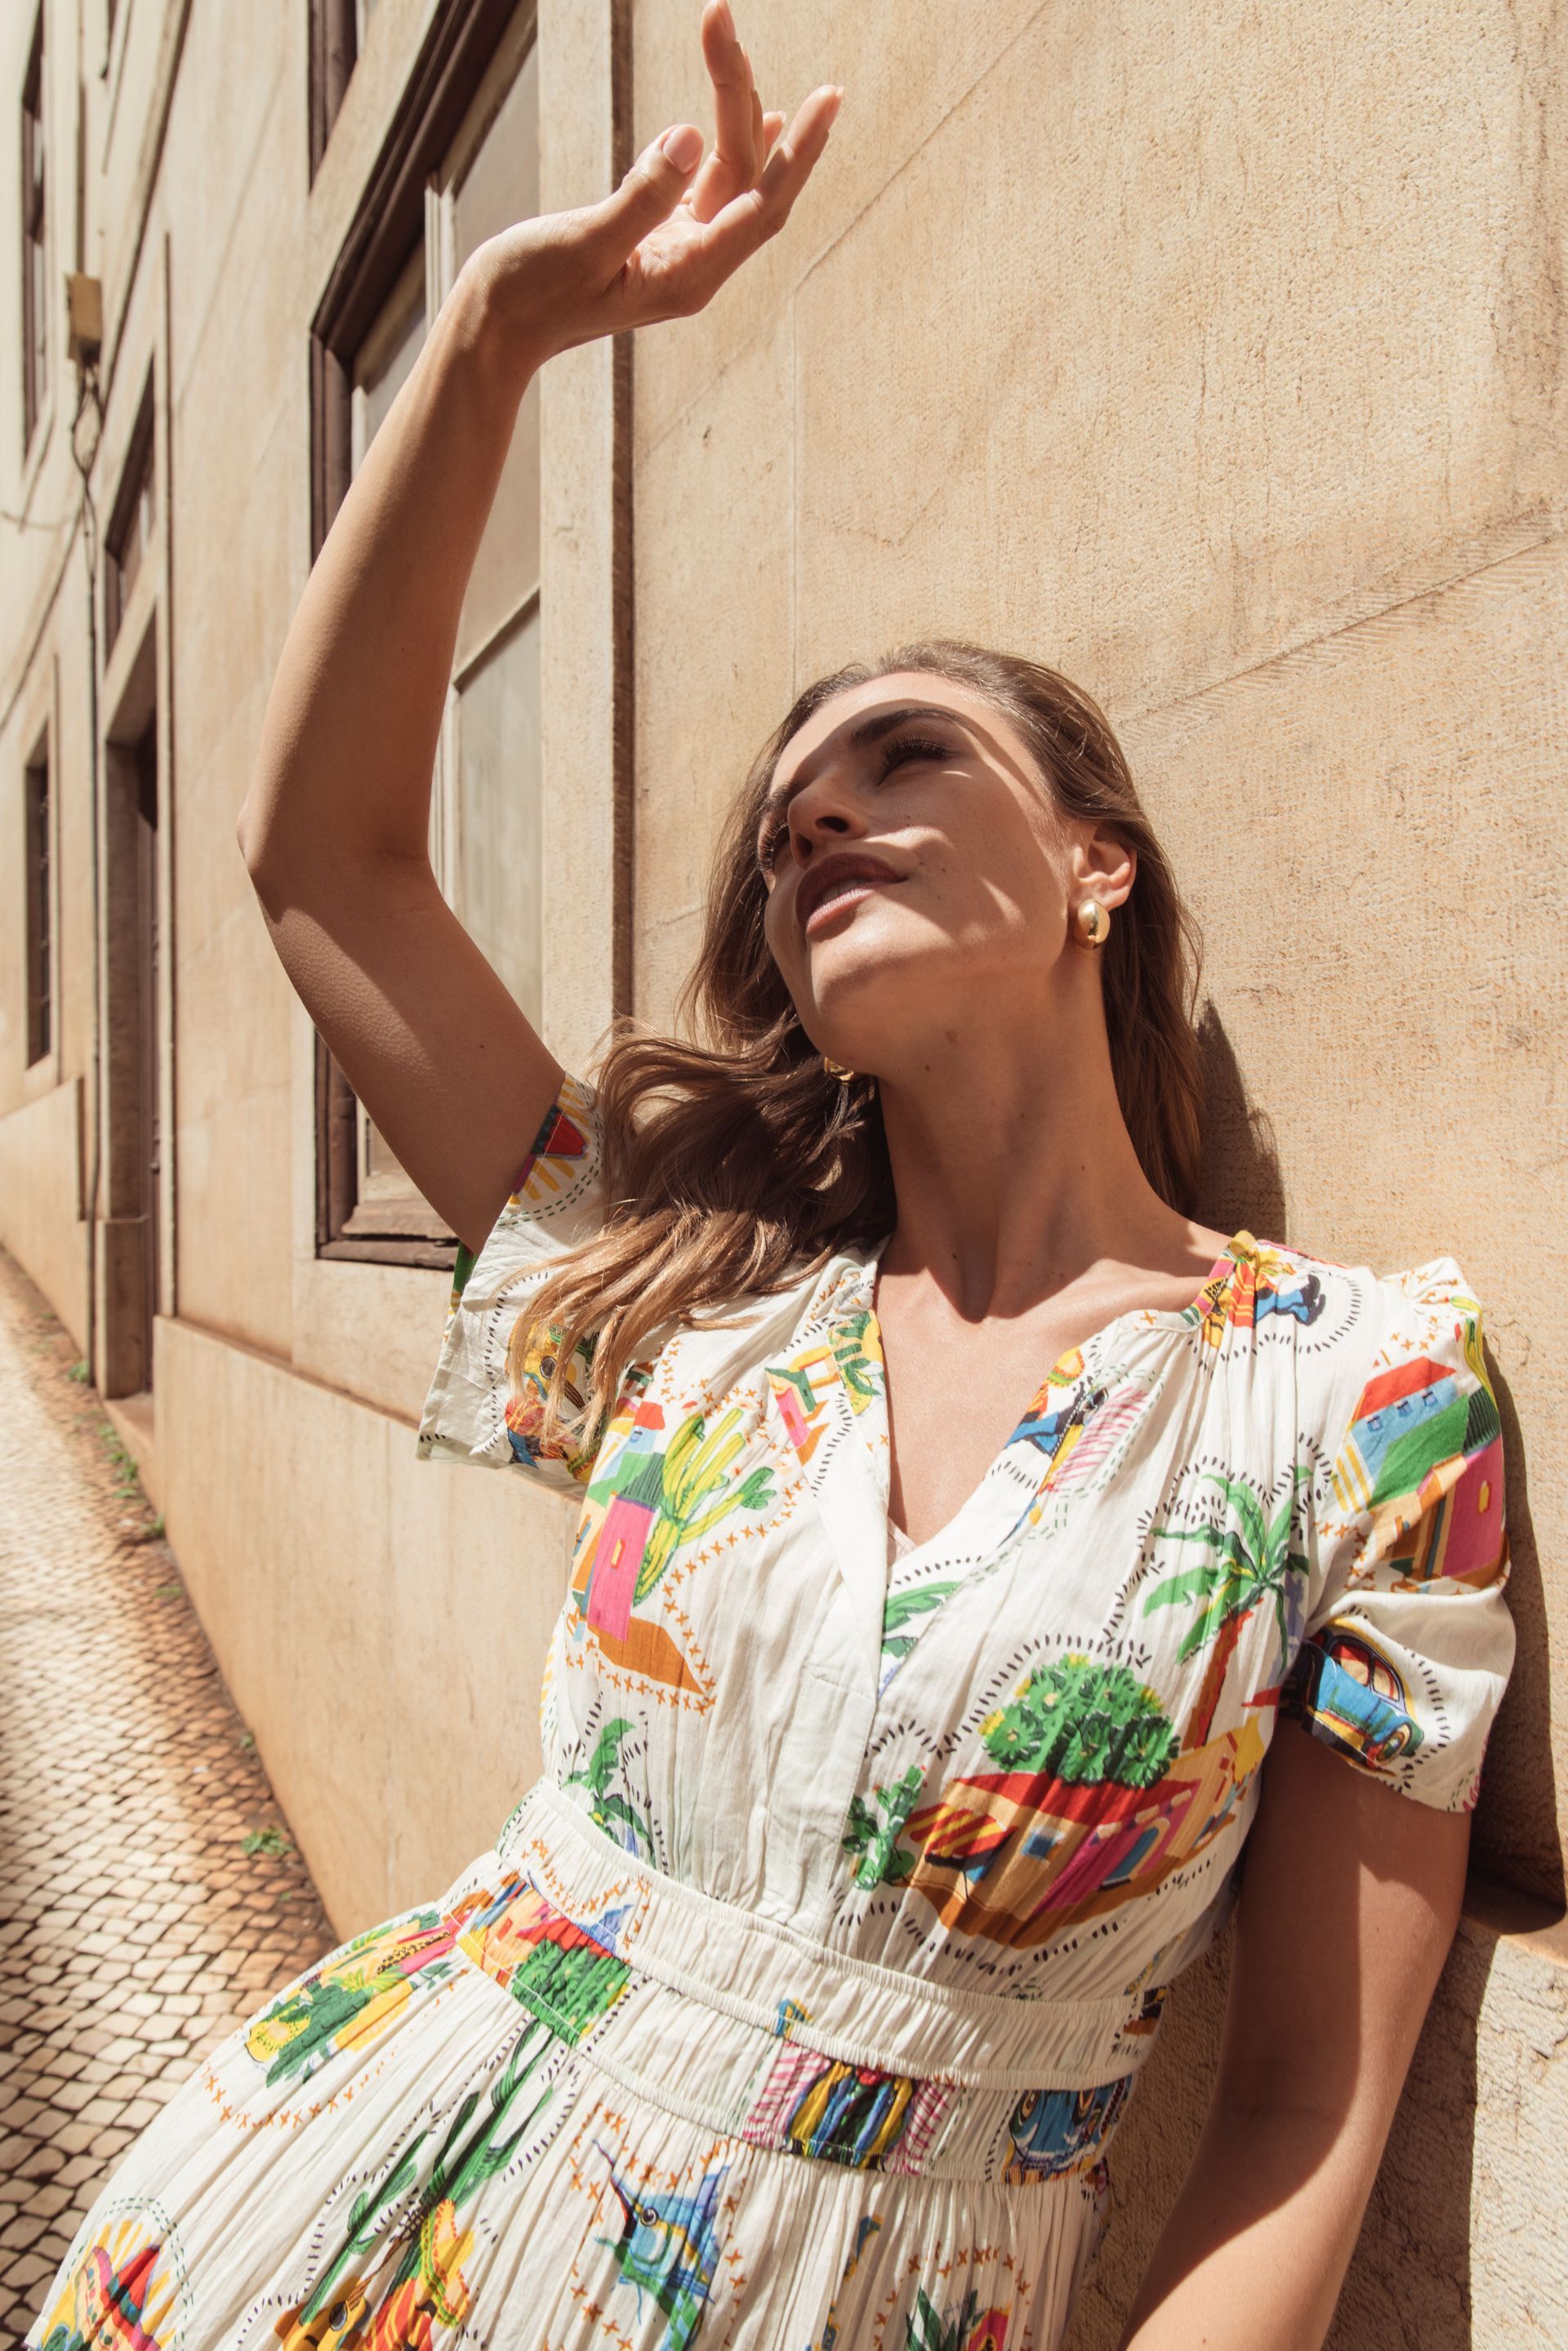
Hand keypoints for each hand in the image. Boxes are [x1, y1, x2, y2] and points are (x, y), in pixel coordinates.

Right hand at [467, 1, 840, 369]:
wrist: (492, 332)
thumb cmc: (528, 294)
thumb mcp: (583, 242)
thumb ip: (640, 196)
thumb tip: (688, 135)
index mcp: (687, 276)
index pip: (760, 206)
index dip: (797, 152)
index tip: (825, 100)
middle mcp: (695, 268)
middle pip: (748, 181)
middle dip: (747, 104)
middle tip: (729, 25)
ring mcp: (678, 255)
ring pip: (727, 178)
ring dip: (733, 112)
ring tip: (725, 42)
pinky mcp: (655, 242)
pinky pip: (708, 189)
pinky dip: (727, 146)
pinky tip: (751, 117)